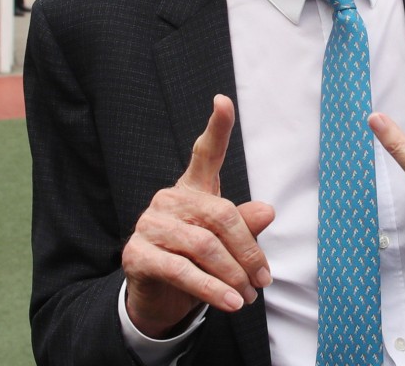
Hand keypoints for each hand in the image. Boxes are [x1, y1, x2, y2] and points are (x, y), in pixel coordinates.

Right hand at [121, 95, 274, 337]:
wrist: (158, 301)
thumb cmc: (196, 265)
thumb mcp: (225, 246)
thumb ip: (244, 226)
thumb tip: (268, 210)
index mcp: (192, 189)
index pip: (204, 154)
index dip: (216, 127)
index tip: (223, 101)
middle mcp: (169, 200)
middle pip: (220, 215)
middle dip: (248, 251)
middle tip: (264, 280)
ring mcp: (149, 225)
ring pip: (203, 246)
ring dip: (232, 276)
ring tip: (249, 298)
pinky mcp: (137, 255)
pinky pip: (181, 270)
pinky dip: (211, 289)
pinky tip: (230, 303)